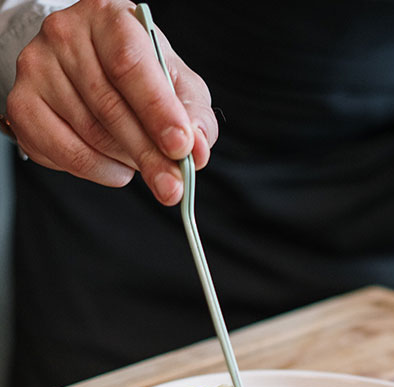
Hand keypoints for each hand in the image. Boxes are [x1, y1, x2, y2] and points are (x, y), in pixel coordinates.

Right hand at [5, 0, 217, 204]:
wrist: (90, 65)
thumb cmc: (141, 75)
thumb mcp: (178, 84)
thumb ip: (194, 116)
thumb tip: (197, 150)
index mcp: (110, 19)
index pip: (131, 65)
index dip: (158, 110)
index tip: (180, 146)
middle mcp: (66, 35)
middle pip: (110, 107)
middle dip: (149, 155)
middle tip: (173, 187)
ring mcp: (38, 68)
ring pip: (91, 134)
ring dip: (127, 161)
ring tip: (145, 163)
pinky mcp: (23, 104)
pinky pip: (65, 152)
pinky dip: (99, 170)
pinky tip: (117, 167)